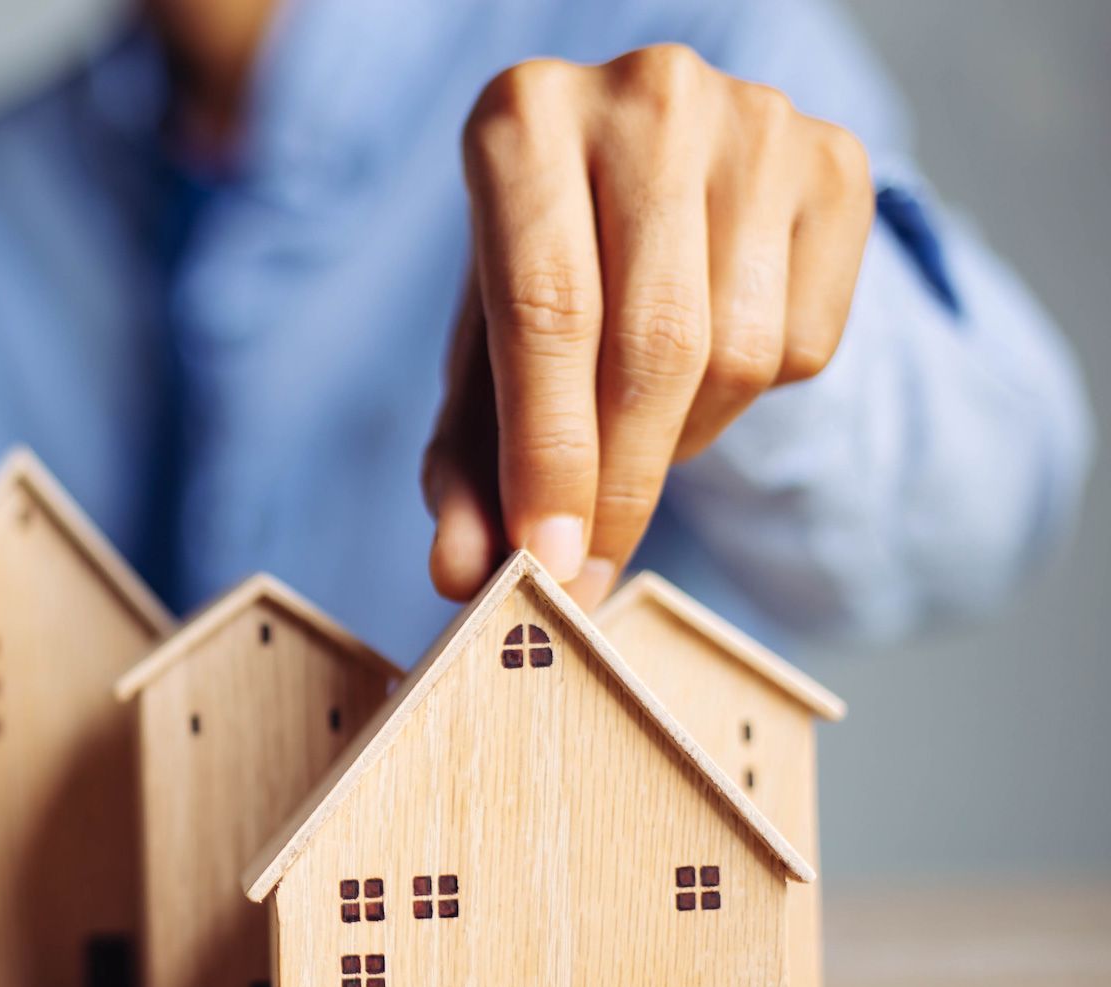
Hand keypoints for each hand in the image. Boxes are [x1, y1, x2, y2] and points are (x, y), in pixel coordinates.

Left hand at [424, 45, 874, 608]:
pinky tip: (701, 369)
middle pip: (653, 342)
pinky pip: (805, 344)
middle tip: (586, 574)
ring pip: (738, 354)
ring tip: (635, 432)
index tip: (547, 564)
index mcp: (524, 119)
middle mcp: (647, 97)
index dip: (549, 455)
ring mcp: (756, 120)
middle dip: (618, 484)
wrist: (642, 178)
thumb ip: (464, 465)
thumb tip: (464, 574)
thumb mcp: (482, 358)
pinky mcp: (837, 162)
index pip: (547, 312)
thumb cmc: (542, 273)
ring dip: (682, 440)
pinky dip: (748, 400)